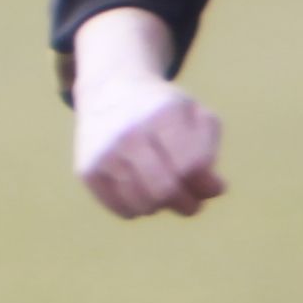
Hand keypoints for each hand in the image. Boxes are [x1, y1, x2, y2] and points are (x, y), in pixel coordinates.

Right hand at [67, 22, 225, 218]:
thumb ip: (210, 151)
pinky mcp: (88, 170)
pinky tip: (141, 190)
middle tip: (191, 202)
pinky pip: (123, 210)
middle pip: (166, 190)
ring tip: (164, 191)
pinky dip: (139, 208)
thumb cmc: (163, 111)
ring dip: (162, 206)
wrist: (109, 92)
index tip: (211, 184)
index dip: (206, 184)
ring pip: (144, 205)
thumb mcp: (194, 114)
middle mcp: (130, 133)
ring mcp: (105, 153)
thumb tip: (214, 191)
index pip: (191, 165)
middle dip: (187, 204)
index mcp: (164, 114)